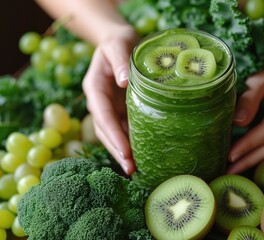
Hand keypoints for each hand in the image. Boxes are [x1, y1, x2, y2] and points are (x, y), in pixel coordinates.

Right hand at [82, 26, 138, 174]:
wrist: (120, 42)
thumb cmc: (118, 41)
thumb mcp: (118, 44)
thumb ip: (120, 61)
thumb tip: (125, 82)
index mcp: (95, 88)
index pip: (102, 115)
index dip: (113, 134)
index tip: (126, 151)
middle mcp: (100, 102)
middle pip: (105, 131)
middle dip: (117, 151)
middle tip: (132, 169)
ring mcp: (110, 108)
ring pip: (113, 134)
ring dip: (123, 152)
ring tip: (137, 169)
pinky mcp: (121, 110)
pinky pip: (124, 128)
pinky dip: (131, 142)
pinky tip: (142, 155)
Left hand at [228, 50, 263, 172]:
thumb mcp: (262, 75)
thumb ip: (250, 98)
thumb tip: (238, 122)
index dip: (249, 145)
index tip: (230, 155)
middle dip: (249, 160)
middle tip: (228, 172)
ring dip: (254, 159)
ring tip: (233, 170)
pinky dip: (260, 152)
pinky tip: (245, 158)